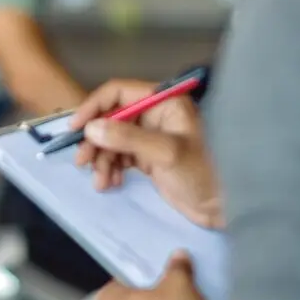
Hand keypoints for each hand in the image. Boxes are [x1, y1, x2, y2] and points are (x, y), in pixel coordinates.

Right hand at [69, 79, 222, 227]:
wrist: (224, 208)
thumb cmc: (202, 173)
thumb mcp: (165, 153)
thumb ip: (128, 138)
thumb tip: (91, 128)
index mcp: (163, 102)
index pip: (119, 92)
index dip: (94, 107)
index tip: (76, 127)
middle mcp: (155, 114)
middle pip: (111, 118)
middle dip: (95, 140)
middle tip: (82, 162)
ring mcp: (151, 138)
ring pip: (112, 140)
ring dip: (102, 159)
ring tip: (100, 182)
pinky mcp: (149, 159)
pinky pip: (120, 157)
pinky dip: (110, 169)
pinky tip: (110, 183)